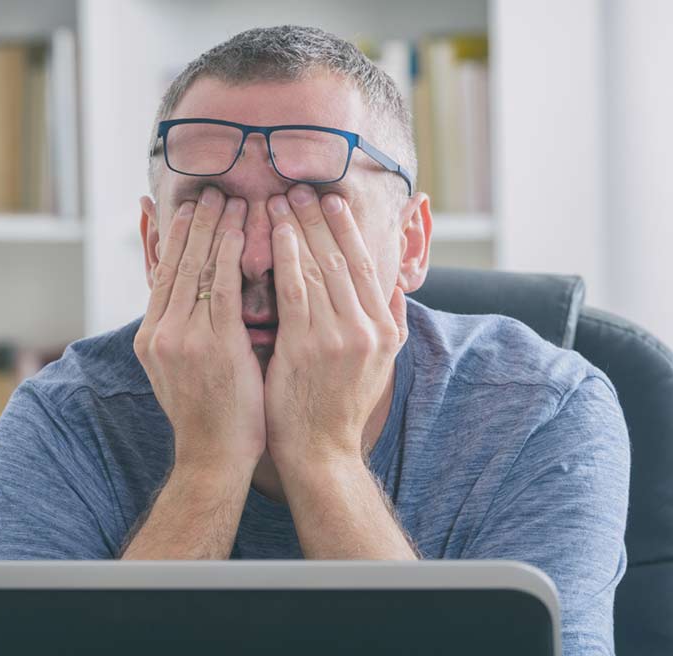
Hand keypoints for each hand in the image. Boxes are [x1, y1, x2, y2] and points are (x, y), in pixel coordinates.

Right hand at [133, 186, 265, 474]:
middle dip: (195, 223)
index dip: (175, 238)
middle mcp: (160, 332)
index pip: (162, 274)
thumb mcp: (181, 369)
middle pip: (176, 263)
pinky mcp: (212, 345)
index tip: (188, 209)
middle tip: (209, 191)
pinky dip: (230, 253)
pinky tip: (241, 229)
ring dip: (214, 228)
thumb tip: (194, 296)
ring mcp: (183, 338)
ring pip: (197, 268)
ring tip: (227, 198)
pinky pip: (222, 287)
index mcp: (150, 337)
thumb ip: (184, 330)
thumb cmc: (210, 414)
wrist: (213, 457)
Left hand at [263, 184, 408, 470]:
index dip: (348, 230)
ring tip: (283, 199)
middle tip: (301, 186)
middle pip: (342, 259)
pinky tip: (276, 233)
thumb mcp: (381, 366)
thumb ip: (391, 323)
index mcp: (384, 329)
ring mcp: (339, 337)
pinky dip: (287, 257)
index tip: (333, 201)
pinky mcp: (307, 347)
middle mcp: (367, 328)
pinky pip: (295, 290)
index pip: (366, 266)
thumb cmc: (340, 408)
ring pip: (319, 268)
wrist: (321, 452)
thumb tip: (396, 287)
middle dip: (320, 218)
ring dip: (300, 228)